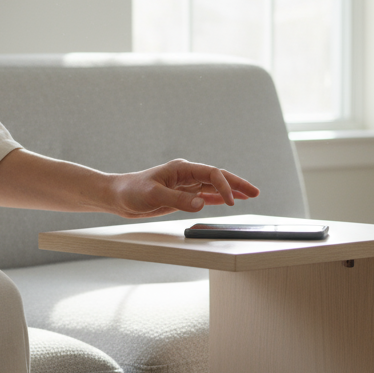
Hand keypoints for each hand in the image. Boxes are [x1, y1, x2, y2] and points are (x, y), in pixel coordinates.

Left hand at [109, 159, 259, 217]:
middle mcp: (186, 175)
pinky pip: (205, 196)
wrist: (117, 197)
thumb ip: (178, 199)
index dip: (224, 186)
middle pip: (218, 177)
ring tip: (250, 196)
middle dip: (237, 184)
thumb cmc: (131, 192)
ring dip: (231, 191)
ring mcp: (185, 186)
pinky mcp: (181, 196)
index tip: (231, 201)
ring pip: (213, 187)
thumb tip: (201, 203)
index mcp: (182, 169)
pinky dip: (218, 198)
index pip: (211, 174)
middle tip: (256, 192)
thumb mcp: (154, 195)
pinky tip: (229, 201)